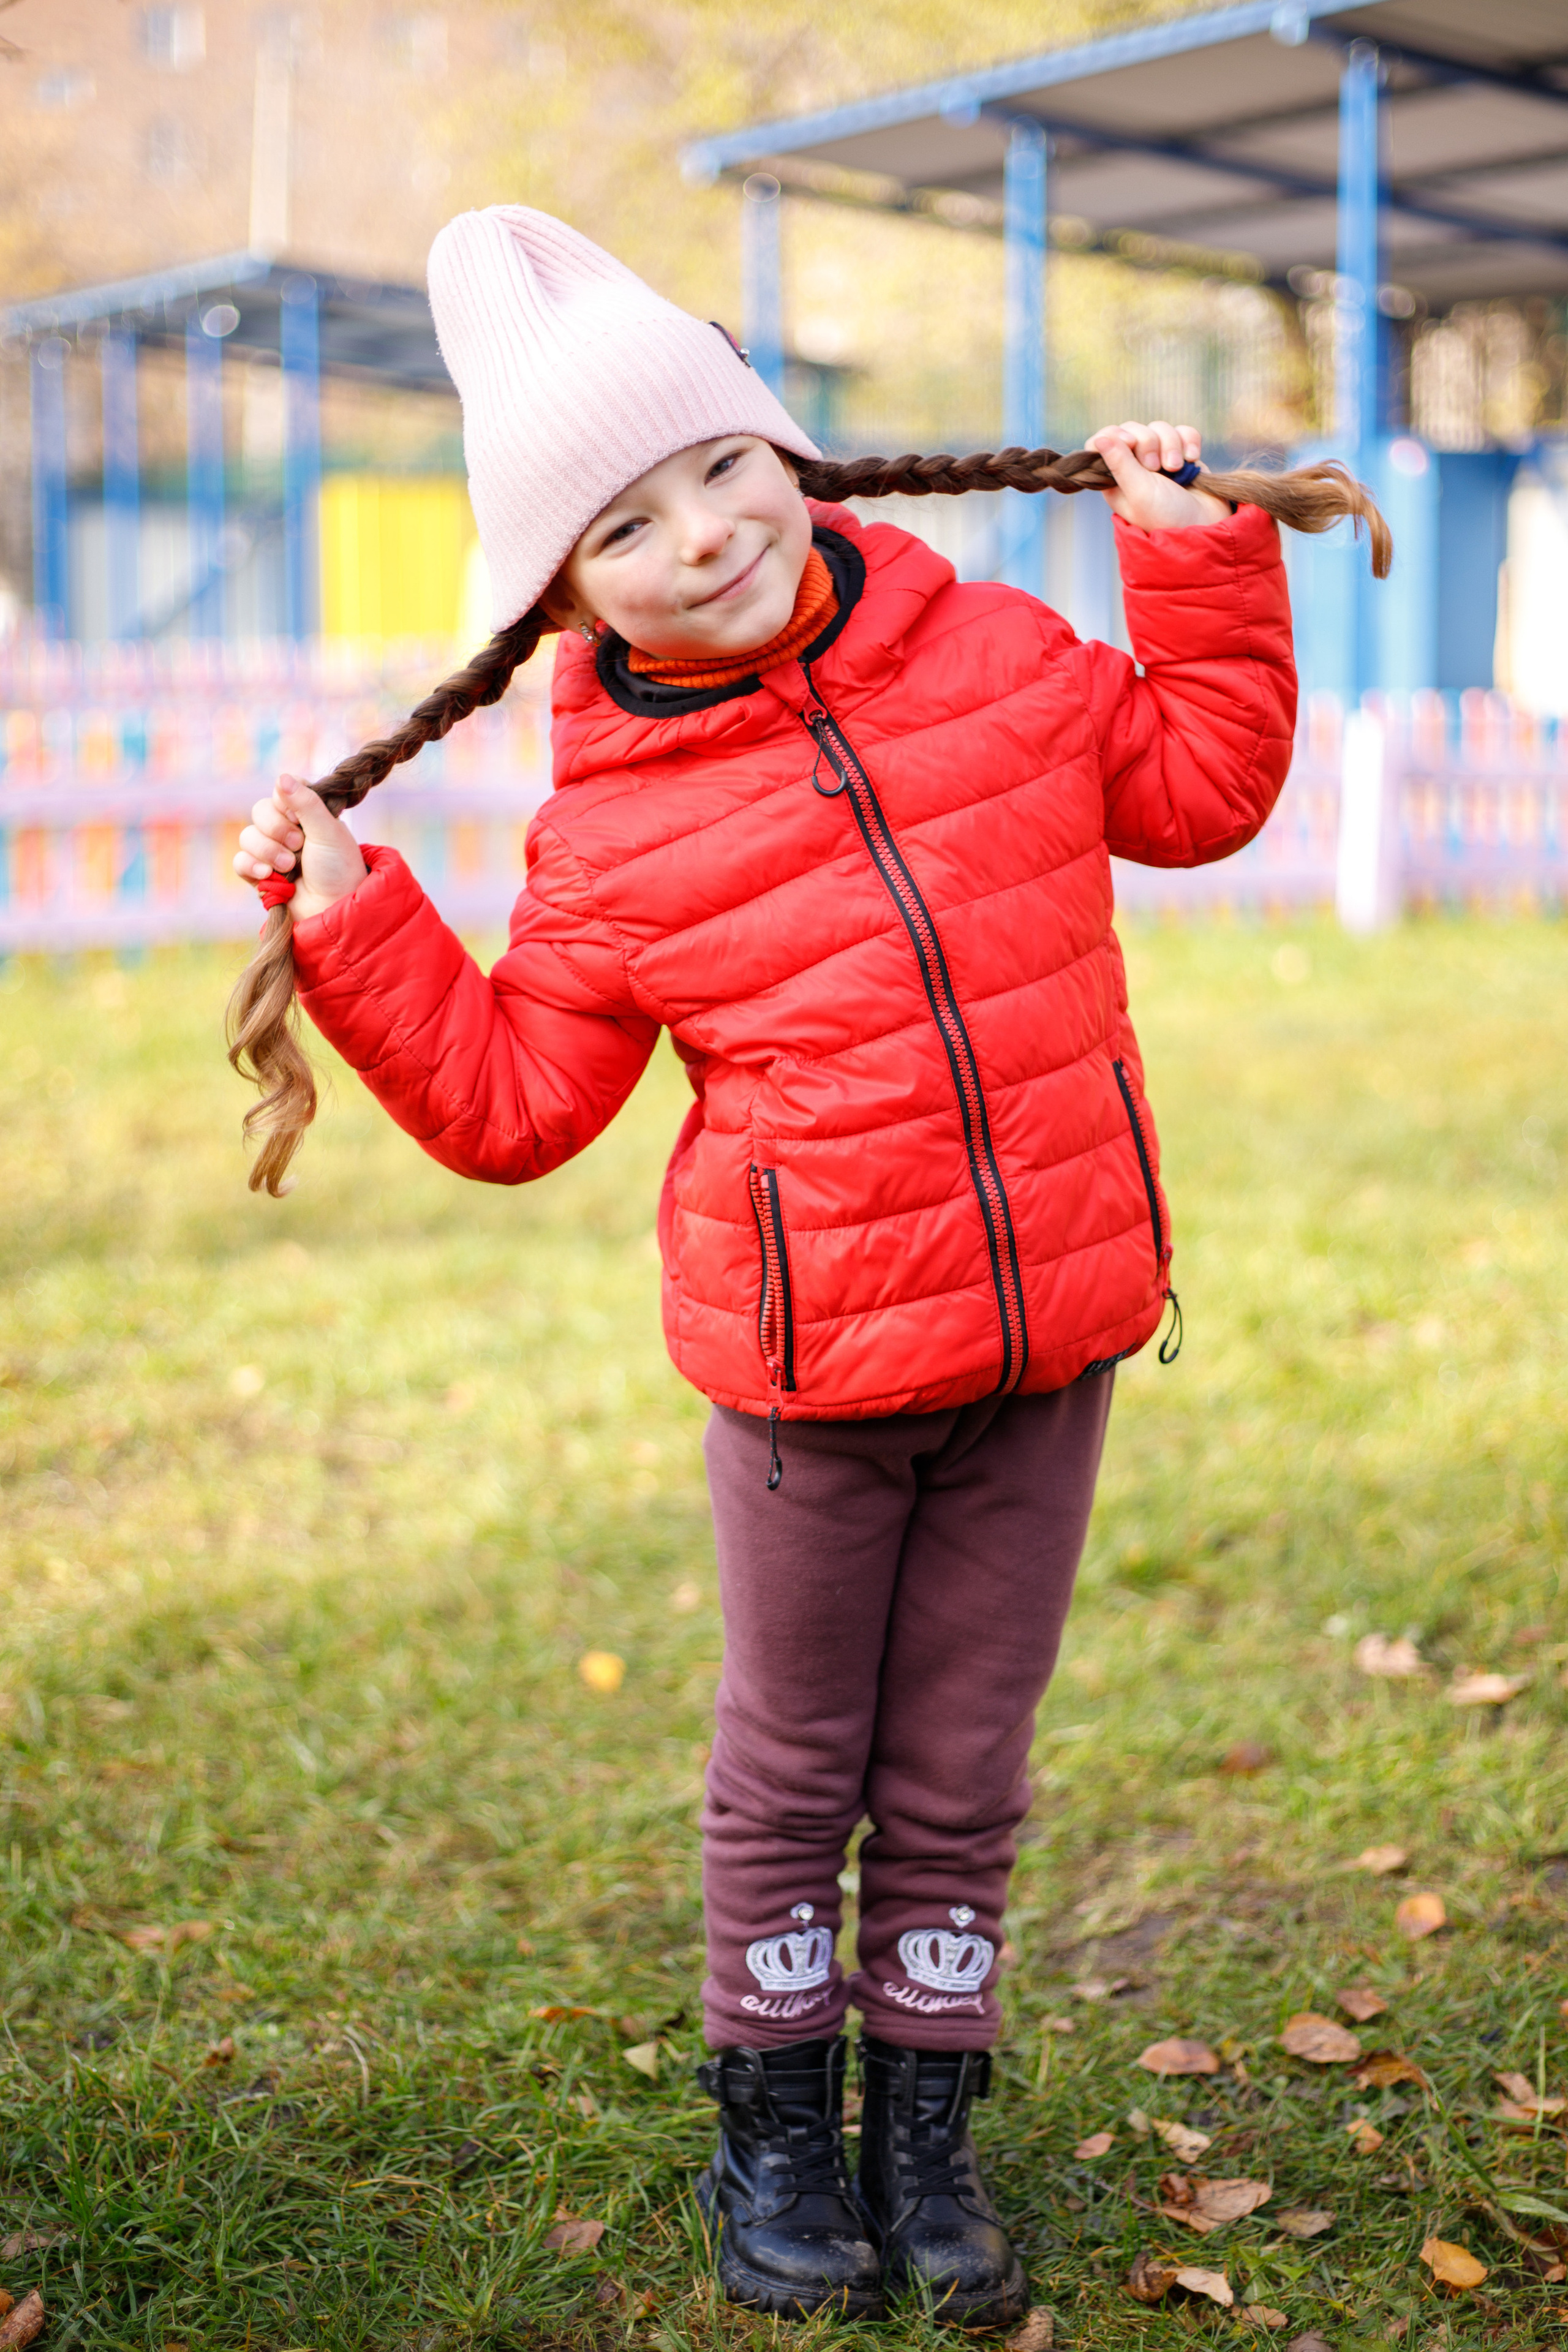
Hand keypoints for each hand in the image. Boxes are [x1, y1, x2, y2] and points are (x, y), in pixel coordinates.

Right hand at [233, 775, 367, 921]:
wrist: (334, 909)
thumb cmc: (339, 869)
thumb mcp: (328, 831)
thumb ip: (306, 803)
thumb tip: (281, 776)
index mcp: (307, 815)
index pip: (281, 790)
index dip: (285, 803)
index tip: (299, 817)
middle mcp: (287, 830)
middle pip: (259, 811)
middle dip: (276, 829)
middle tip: (299, 845)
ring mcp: (272, 852)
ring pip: (247, 836)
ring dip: (268, 850)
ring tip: (290, 866)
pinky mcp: (260, 875)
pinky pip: (240, 861)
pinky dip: (252, 865)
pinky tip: (268, 874)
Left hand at [1084, 420, 1230, 532]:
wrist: (1205, 524)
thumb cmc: (1166, 516)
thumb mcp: (1139, 492)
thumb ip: (1120, 463)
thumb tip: (1100, 438)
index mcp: (1115, 476)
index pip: (1103, 440)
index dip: (1115, 435)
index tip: (1129, 443)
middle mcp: (1134, 465)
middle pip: (1133, 429)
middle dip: (1148, 443)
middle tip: (1156, 468)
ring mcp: (1159, 457)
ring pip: (1159, 428)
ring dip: (1171, 445)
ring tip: (1176, 469)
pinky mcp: (1182, 453)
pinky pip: (1183, 431)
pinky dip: (1189, 441)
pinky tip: (1192, 459)